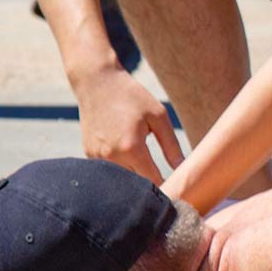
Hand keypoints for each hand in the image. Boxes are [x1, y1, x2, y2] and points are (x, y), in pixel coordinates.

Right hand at [74, 67, 182, 182]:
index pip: (152, 181)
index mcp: (131, 148)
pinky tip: (130, 158)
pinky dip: (121, 169)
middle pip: (135, 184)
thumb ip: (171, 146)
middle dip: (151, 185)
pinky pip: (109, 170)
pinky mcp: (89, 154)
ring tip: (148, 169)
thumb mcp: (158, 117)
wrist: (97, 83)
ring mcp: (96, 157)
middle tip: (167, 181)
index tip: (177, 187)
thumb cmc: (132, 97)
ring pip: (121, 179)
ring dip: (134, 179)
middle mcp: (110, 156)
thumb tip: (183, 168)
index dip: (166, 187)